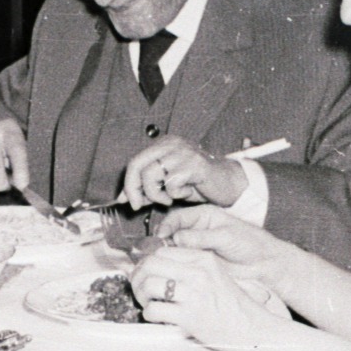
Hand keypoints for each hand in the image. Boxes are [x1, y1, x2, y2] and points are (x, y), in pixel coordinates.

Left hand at [123, 136, 246, 209]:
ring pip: (150, 174)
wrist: (228, 184)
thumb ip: (146, 188)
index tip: (125, 201)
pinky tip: (187, 192)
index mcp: (163, 145)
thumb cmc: (197, 184)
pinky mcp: (194, 165)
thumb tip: (122, 198)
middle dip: (133, 189)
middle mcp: (171, 144)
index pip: (135, 162)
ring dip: (155, 194)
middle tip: (138, 206)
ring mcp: (183, 153)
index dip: (127, 183)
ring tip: (169, 198)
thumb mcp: (167, 186)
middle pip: (137, 165)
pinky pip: (171, 183)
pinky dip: (175, 194)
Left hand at [129, 245, 282, 350]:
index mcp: (204, 259)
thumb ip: (190, 267)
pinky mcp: (190, 316)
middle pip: (150, 265)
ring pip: (148, 285)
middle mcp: (198, 273)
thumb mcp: (216, 275)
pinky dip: (149, 314)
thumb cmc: (233, 305)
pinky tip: (157, 316)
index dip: (147, 263)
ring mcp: (194, 294)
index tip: (146, 274)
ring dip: (141, 296)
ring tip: (149, 302)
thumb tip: (153, 263)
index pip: (161, 251)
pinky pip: (154, 309)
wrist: (255, 330)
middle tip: (140, 289)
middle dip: (138, 277)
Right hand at [155, 204, 296, 285]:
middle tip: (158, 252)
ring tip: (164, 261)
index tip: (161, 237)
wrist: (265, 265)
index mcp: (203, 215)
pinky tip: (173, 268)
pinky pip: (181, 261)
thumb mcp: (225, 236)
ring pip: (174, 248)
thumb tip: (175, 239)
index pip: (177, 217)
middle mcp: (196, 229)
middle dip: (163, 241)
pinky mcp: (198, 261)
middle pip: (171, 232)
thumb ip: (200, 237)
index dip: (167, 226)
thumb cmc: (250, 244)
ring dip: (168, 254)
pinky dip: (175, 264)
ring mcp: (196, 246)